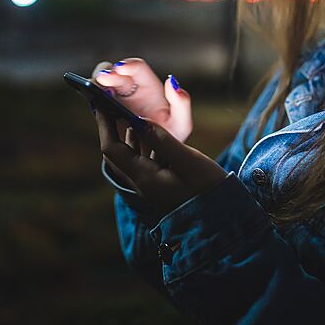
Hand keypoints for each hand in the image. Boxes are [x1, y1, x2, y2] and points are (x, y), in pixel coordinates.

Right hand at [91, 59, 191, 141]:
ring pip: (100, 82)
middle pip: (115, 72)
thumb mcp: (181, 123)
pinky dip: (90, 97)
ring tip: (97, 91)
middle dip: (109, 73)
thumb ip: (182, 103)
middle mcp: (130, 89)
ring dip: (96, 83)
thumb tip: (171, 81)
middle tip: (103, 79)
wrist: (153, 159)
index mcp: (148, 87)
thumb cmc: (169, 137)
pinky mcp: (103, 111)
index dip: (128, 65)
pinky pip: (93, 99)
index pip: (137, 68)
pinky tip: (93, 103)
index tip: (121, 69)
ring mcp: (114, 99)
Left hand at [92, 106, 227, 217]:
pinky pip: (147, 159)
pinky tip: (153, 131)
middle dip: (115, 126)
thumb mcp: (187, 161)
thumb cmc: (208, 192)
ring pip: (134, 153)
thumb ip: (162, 140)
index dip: (105, 124)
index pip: (112, 148)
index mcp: (143, 177)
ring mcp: (151, 184)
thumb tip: (139, 120)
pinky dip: (146, 142)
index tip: (101, 103)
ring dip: (131, 133)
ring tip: (131, 111)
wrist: (223, 221)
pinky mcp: (162, 183)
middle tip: (114, 103)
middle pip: (119, 150)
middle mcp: (142, 182)